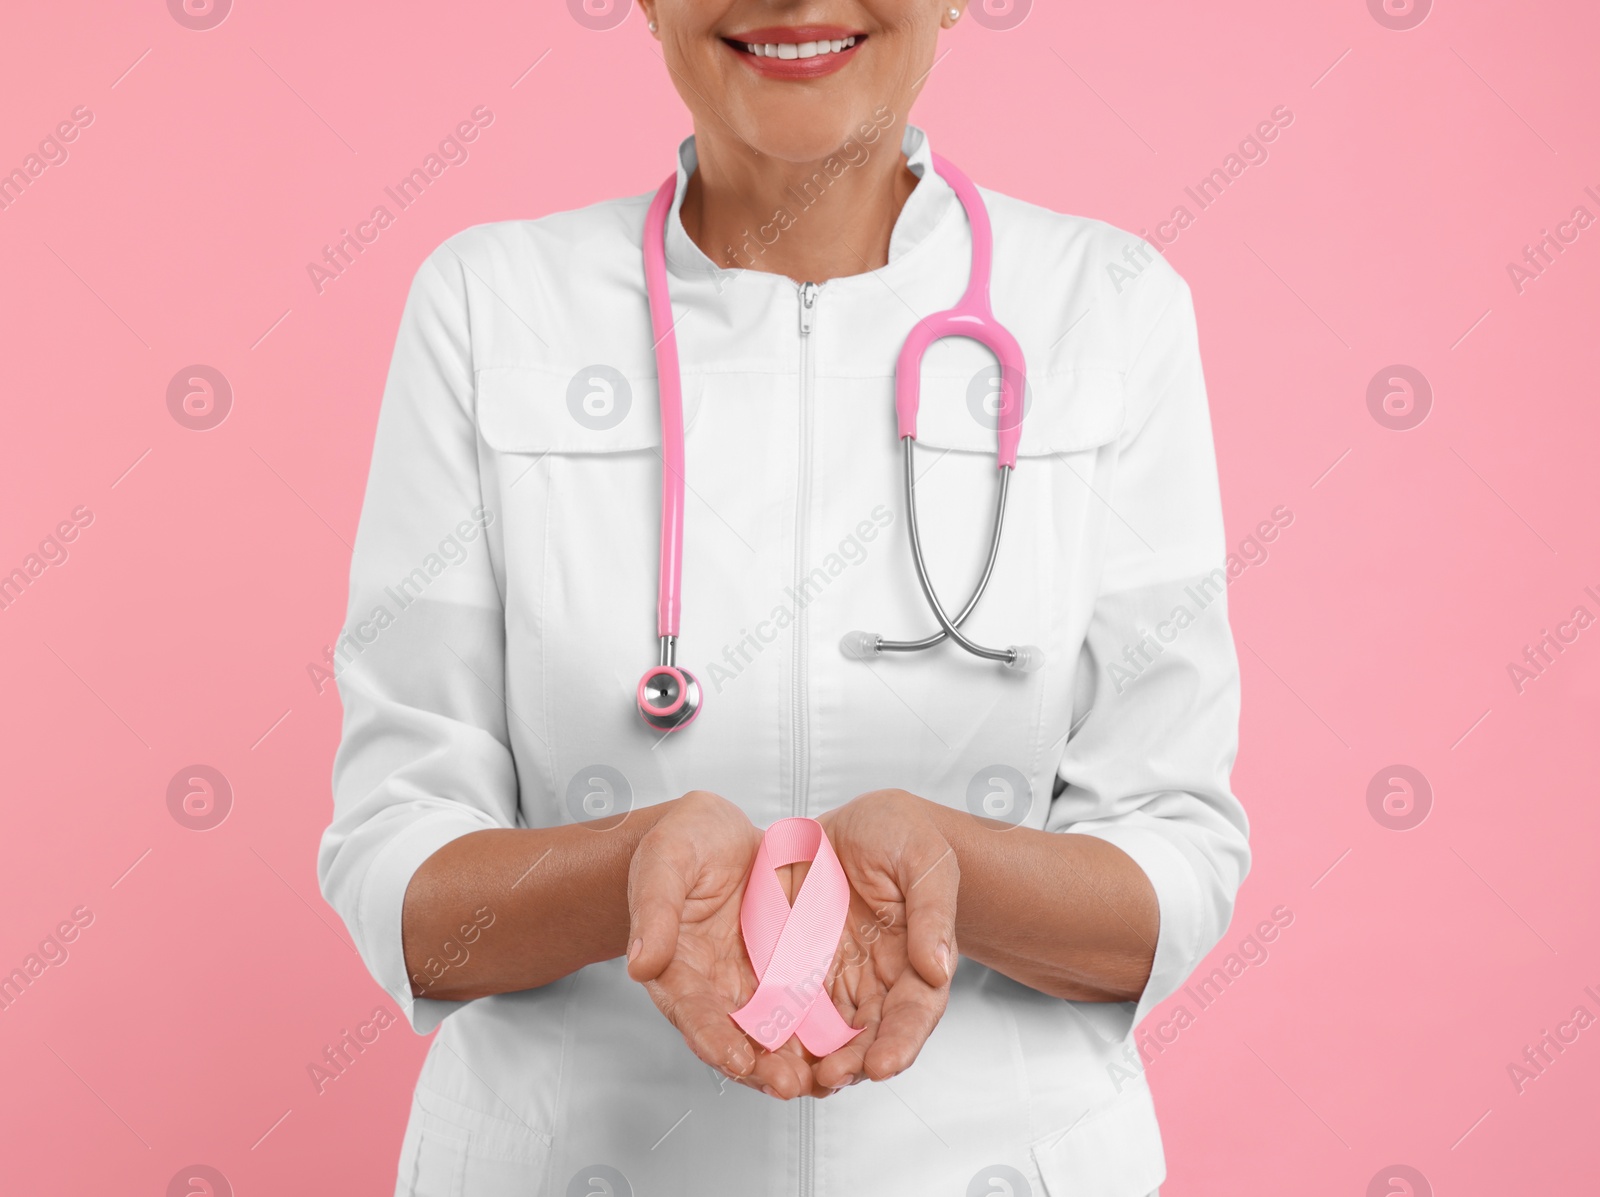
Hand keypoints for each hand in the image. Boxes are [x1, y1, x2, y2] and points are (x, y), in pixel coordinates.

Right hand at [626, 791, 814, 1097]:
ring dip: (795, 1060)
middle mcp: (713, 985)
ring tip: (824, 1079)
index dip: (712, 1037)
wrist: (717, 832)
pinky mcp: (784, 971)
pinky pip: (804, 1007)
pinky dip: (821, 1031)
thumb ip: (655, 910)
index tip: (734, 1060)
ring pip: (773, 1032)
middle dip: (761, 1065)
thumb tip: (640, 962)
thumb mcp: (665, 862)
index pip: (691, 1011)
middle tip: (789, 1084)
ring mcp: (751, 981)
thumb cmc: (682, 843)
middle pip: (735, 1036)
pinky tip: (846, 1046)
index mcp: (677, 966)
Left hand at [808, 789, 959, 1091]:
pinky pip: (787, 1006)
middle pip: (869, 1036)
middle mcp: (877, 978)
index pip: (915, 1012)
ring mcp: (836, 976)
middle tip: (829, 1077)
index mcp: (916, 959)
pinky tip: (761, 1046)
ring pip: (827, 1033)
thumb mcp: (925, 861)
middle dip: (852, 1063)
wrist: (857, 821)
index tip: (883, 1065)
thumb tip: (938, 965)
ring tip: (792, 1077)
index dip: (901, 1042)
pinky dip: (778, 1031)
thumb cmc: (903, 835)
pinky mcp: (799, 967)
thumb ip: (933, 911)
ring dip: (811, 1060)